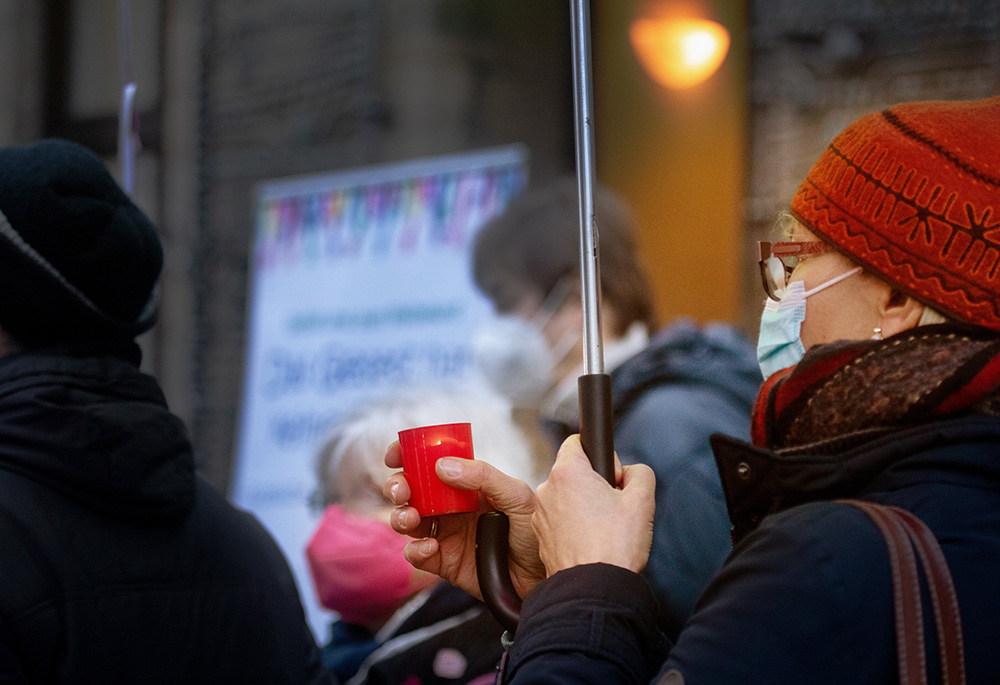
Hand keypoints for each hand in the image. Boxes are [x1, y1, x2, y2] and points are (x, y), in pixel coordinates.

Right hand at [383, 441, 544, 601]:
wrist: (546, 576)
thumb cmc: (538, 532)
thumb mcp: (518, 496)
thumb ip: (483, 477)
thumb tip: (441, 466)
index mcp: (467, 485)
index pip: (431, 464)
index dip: (407, 457)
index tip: (394, 456)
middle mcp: (452, 508)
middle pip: (411, 492)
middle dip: (397, 487)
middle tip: (402, 490)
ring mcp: (446, 535)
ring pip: (408, 522)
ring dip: (401, 517)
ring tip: (412, 519)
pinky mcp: (444, 563)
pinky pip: (417, 555)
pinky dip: (416, 550)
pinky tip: (431, 548)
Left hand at [532, 435, 654, 575]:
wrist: (593, 589)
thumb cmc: (614, 547)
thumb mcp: (643, 500)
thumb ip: (639, 473)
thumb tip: (630, 474)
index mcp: (568, 473)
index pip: (577, 442)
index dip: (599, 454)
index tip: (612, 475)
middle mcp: (547, 489)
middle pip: (573, 473)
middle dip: (594, 484)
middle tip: (614, 507)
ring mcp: (540, 514)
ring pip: (566, 498)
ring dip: (583, 507)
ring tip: (603, 530)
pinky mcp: (540, 537)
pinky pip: (559, 520)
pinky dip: (573, 526)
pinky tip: (591, 542)